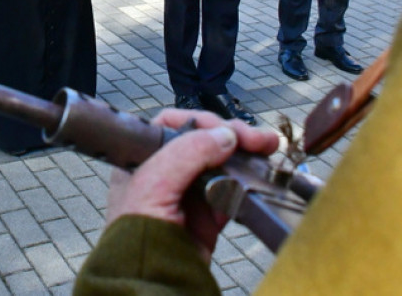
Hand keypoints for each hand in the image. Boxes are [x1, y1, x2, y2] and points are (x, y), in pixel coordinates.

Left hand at [105, 109, 279, 262]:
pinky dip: (247, 183)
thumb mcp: (153, 184)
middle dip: (232, 135)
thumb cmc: (134, 237)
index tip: (226, 129)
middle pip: (201, 140)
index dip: (202, 122)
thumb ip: (186, 153)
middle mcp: (164, 172)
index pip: (172, 124)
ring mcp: (187, 194)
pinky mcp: (206, 216)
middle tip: (258, 140)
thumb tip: (223, 136)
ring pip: (221, 162)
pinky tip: (258, 177)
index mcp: (142, 159)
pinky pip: (232, 191)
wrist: (151, 284)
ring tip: (267, 149)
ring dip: (245, 155)